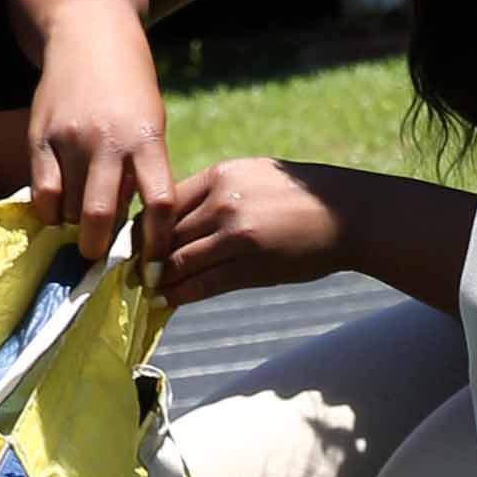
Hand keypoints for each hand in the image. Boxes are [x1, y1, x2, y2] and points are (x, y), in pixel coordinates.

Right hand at [24, 7, 173, 261]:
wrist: (89, 34)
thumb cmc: (129, 89)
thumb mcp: (151, 124)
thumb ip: (144, 171)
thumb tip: (134, 230)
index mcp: (148, 140)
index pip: (159, 204)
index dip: (156, 244)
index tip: (152, 270)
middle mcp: (108, 141)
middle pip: (101, 214)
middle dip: (98, 247)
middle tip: (97, 256)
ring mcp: (71, 139)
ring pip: (68, 208)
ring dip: (73, 225)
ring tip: (79, 224)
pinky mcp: (41, 136)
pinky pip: (41, 191)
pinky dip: (48, 211)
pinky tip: (56, 209)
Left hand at [142, 156, 353, 302]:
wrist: (347, 214)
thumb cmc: (299, 196)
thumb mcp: (253, 176)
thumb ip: (216, 191)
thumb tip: (179, 214)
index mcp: (219, 175)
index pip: (165, 203)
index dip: (144, 228)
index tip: (135, 245)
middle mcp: (222, 202)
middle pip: (165, 234)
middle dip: (145, 257)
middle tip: (130, 273)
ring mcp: (236, 234)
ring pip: (179, 261)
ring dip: (159, 279)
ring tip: (147, 290)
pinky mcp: (251, 265)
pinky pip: (203, 284)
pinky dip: (180, 295)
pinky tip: (167, 301)